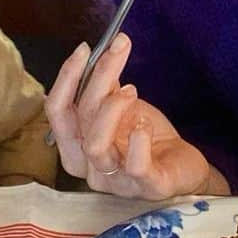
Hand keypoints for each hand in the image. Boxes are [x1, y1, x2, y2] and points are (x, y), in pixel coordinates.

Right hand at [45, 32, 225, 199]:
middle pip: (79, 120)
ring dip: (113, 108)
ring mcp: (116, 182)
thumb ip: (103, 87)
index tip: (86, 48)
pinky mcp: (147, 188)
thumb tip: (99, 50)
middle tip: (119, 50)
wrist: (181, 164)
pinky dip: (138, 140)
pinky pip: (135, 166)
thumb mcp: (120, 107)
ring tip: (132, 91)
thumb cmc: (144, 136)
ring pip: (96, 145)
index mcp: (76, 147)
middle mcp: (89, 168)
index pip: (56, 111)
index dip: (66, 77)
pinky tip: (145, 125)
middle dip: (97, 78)